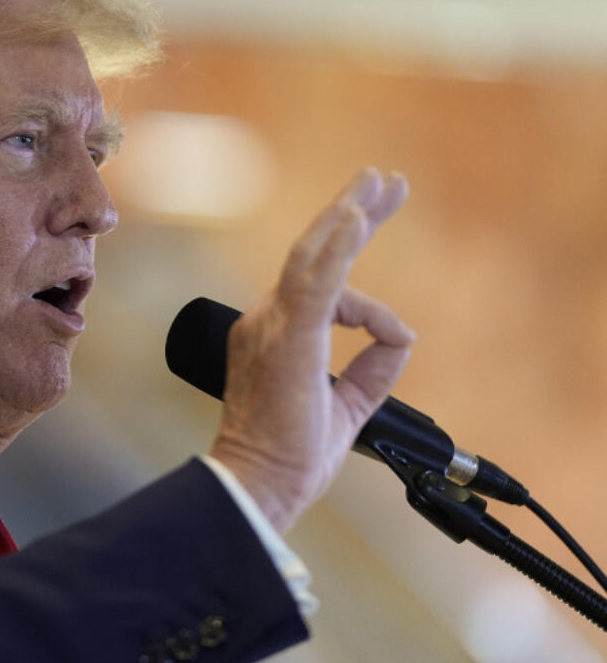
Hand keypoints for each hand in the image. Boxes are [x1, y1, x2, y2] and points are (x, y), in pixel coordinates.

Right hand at [209, 168, 414, 532]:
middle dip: (351, 212)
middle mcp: (266, 320)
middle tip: (383, 178)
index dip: (364, 290)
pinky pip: (315, 284)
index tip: (398, 327)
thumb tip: (404, 336)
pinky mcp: (288, 338)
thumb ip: (373, 370)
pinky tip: (357, 218)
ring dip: (349, 215)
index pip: (321, 289)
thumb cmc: (289, 456)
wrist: (259, 484)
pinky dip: (338, 249)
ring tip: (379, 182)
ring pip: (312, 256)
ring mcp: (271, 325)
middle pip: (313, 254)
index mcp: (274, 335)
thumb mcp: (347, 406)